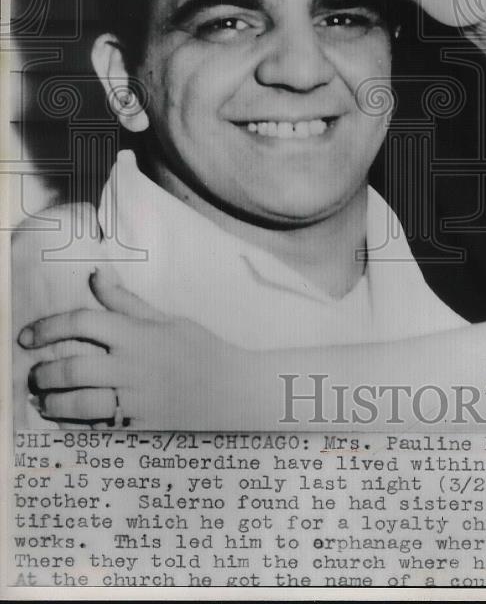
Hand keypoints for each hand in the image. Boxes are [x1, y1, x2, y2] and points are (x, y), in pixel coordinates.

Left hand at [19, 266, 246, 428]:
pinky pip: (96, 428)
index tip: (28, 336)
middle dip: (44, 372)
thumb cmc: (203, 351)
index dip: (48, 327)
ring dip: (53, 403)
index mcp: (139, 335)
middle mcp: (133, 367)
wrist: (237, 392)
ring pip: (78, 403)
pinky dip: (74, 426)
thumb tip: (95, 276)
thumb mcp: (169, 321)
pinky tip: (68, 421)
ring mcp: (137, 401)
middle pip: (72, 367)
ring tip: (45, 400)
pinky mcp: (140, 428)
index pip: (83, 323)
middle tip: (36, 374)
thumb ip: (127, 303)